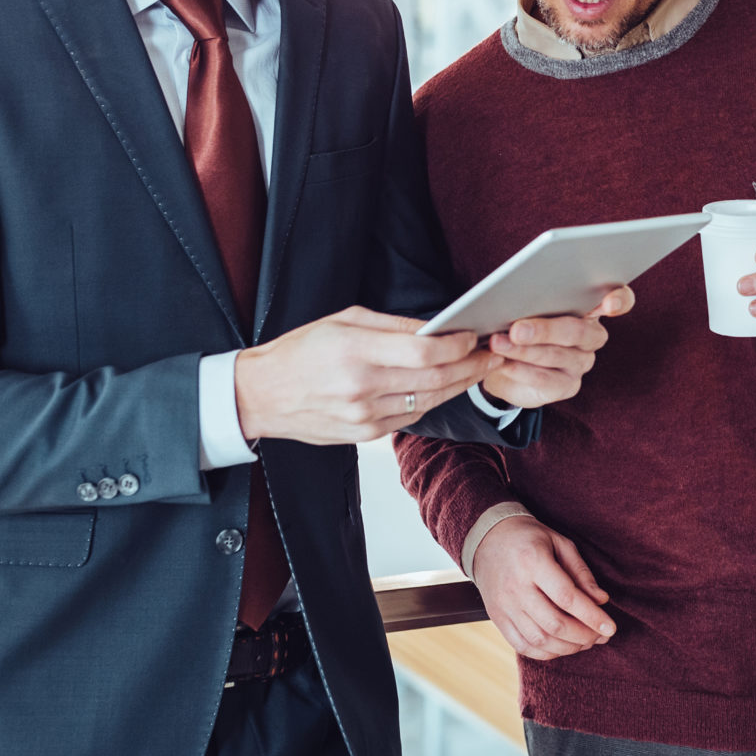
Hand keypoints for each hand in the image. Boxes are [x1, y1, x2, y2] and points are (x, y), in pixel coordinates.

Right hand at [236, 306, 503, 445]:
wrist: (261, 395)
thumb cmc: (301, 350)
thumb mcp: (343, 320)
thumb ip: (393, 325)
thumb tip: (436, 327)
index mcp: (355, 351)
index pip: (423, 352)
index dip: (457, 345)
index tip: (475, 336)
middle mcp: (362, 387)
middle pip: (435, 379)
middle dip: (471, 366)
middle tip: (494, 354)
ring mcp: (364, 416)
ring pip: (429, 401)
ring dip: (460, 385)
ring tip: (480, 368)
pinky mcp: (366, 435)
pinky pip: (411, 417)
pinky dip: (433, 400)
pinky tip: (447, 386)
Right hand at [470, 513, 613, 658]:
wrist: (488, 540)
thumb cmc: (530, 539)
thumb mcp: (560, 544)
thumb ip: (581, 573)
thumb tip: (601, 600)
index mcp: (532, 561)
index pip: (567, 597)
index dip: (592, 616)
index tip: (611, 627)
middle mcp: (515, 587)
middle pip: (554, 623)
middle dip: (583, 635)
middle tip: (601, 636)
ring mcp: (504, 606)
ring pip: (539, 639)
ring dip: (568, 647)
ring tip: (586, 642)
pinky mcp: (497, 618)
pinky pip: (522, 646)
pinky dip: (546, 653)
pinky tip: (562, 646)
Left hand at [479, 285, 633, 407]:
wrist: (503, 364)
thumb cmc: (517, 323)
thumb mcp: (522, 306)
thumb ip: (527, 299)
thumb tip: (510, 298)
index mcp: (590, 307)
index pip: (620, 300)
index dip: (619, 300)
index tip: (609, 303)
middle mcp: (592, 335)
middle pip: (578, 331)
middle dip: (545, 330)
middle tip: (517, 329)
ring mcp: (582, 362)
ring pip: (557, 355)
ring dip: (524, 350)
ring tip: (498, 343)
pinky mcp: (567, 385)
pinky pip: (546, 379)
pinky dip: (522, 370)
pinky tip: (505, 364)